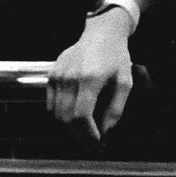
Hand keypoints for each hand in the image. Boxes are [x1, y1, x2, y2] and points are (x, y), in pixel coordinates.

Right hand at [47, 16, 133, 142]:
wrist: (101, 33)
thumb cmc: (117, 57)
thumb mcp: (125, 83)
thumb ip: (115, 109)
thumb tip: (105, 132)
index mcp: (90, 79)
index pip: (81, 116)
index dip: (88, 134)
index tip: (98, 142)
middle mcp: (70, 78)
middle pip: (66, 118)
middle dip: (79, 135)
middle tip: (92, 142)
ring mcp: (57, 76)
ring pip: (56, 113)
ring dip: (69, 127)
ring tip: (84, 132)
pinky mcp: (51, 74)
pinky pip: (50, 103)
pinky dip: (60, 114)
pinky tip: (73, 117)